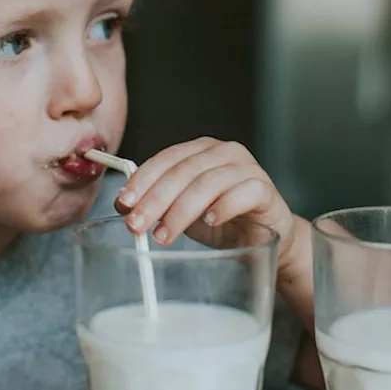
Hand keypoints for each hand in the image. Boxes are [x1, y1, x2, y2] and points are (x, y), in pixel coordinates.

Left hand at [116, 137, 304, 272]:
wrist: (265, 239)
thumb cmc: (223, 221)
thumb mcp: (184, 210)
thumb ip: (160, 202)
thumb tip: (125, 206)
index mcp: (201, 150)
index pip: (166, 159)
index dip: (142, 180)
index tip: (123, 204)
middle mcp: (224, 153)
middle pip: (184, 171)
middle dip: (155, 199)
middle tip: (137, 225)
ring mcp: (248, 169)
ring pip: (209, 183)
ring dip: (181, 211)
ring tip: (164, 235)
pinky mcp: (266, 190)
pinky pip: (244, 192)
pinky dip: (224, 206)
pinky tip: (210, 221)